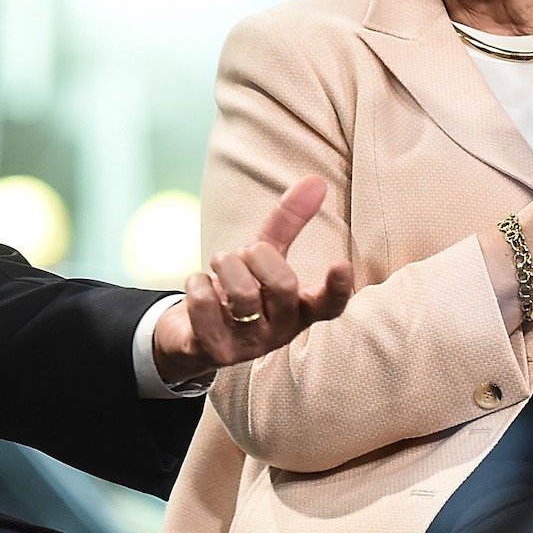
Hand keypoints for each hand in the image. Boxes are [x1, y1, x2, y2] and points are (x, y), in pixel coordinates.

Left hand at [152, 175, 354, 386]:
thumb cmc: (237, 288)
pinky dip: (196, 283)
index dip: (337, 288)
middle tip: (242, 256)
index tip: (341, 263)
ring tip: (219, 269)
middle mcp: (279, 333)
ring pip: (243, 295)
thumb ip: (290, 221)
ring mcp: (248, 346)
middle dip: (256, 256)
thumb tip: (316, 180)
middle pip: (282, 286)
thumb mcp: (263, 254)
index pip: (328, 306)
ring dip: (225, 267)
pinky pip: (205, 305)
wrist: (190, 333)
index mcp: (299, 310)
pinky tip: (198, 287)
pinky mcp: (214, 351)